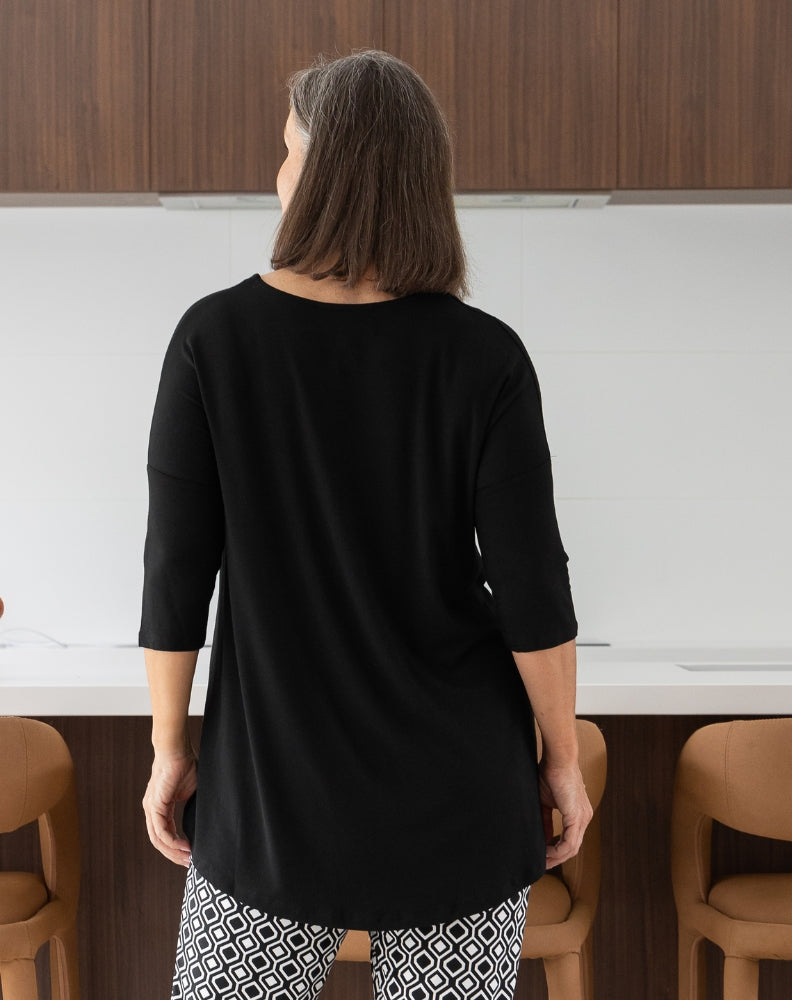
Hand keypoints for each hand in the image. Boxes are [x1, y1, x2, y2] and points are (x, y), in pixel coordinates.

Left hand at [142, 747, 196, 865]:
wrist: (177, 750)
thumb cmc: (185, 765)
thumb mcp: (192, 790)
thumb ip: (193, 805)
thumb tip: (204, 819)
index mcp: (160, 807)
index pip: (165, 833)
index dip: (177, 846)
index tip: (191, 854)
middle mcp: (152, 810)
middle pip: (159, 842)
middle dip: (174, 855)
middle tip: (189, 864)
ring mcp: (151, 809)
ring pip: (158, 840)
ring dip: (173, 852)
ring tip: (188, 859)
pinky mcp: (155, 806)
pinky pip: (161, 831)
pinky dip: (172, 842)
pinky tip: (184, 847)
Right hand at [537, 757, 592, 868]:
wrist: (558, 759)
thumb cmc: (551, 774)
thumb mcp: (546, 802)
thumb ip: (546, 820)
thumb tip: (543, 836)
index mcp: (579, 813)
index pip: (571, 838)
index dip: (557, 850)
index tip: (544, 855)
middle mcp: (584, 817)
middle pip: (573, 847)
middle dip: (557, 858)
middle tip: (543, 864)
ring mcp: (582, 818)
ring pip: (572, 848)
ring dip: (557, 857)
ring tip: (543, 861)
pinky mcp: (576, 816)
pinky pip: (570, 842)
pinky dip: (558, 850)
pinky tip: (547, 852)